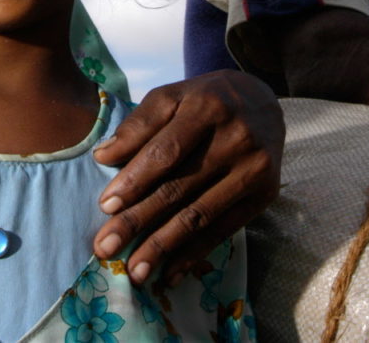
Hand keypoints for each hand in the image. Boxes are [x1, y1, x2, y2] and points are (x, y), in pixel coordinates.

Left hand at [92, 70, 283, 283]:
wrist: (262, 101)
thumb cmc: (205, 100)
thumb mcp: (172, 96)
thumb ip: (138, 124)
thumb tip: (103, 157)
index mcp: (207, 107)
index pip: (166, 152)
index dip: (135, 181)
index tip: (106, 206)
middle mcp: (236, 139)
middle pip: (180, 188)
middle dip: (139, 221)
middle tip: (107, 247)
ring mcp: (254, 169)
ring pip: (200, 215)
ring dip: (164, 247)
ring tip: (135, 272)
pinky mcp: (265, 195)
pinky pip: (224, 230)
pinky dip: (195, 254)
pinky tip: (170, 272)